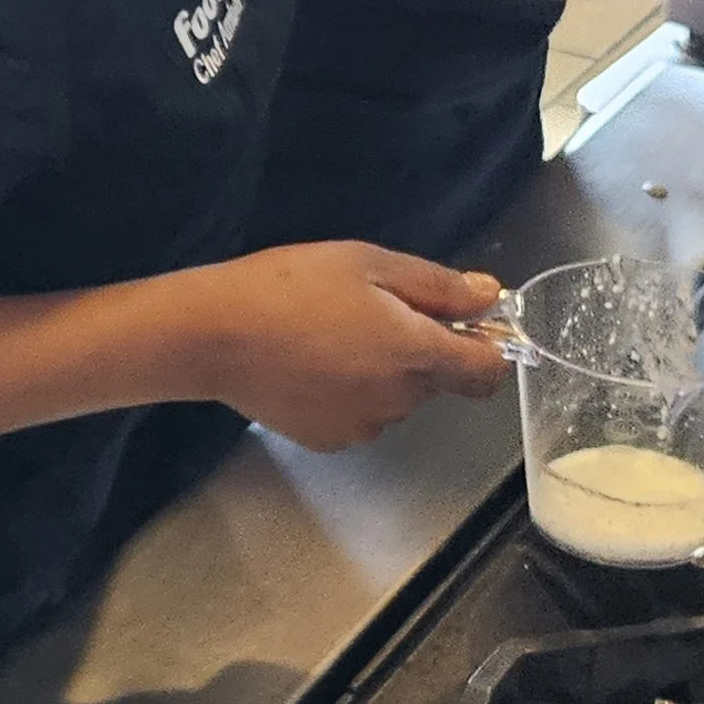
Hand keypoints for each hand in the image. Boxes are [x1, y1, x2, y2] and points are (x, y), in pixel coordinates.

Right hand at [190, 242, 510, 451]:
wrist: (214, 335)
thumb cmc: (291, 287)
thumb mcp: (369, 264)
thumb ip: (437, 286)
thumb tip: (489, 297)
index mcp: (416, 353)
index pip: (486, 373)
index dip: (489, 349)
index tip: (469, 326)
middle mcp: (399, 400)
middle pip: (436, 380)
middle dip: (420, 349)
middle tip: (372, 310)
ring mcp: (363, 426)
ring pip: (397, 398)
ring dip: (384, 372)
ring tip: (332, 335)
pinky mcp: (329, 439)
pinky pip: (361, 414)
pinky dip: (350, 392)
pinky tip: (312, 364)